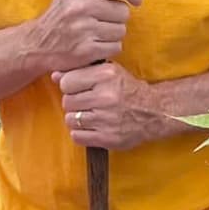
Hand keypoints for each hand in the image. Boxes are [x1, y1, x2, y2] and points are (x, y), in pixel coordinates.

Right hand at [33, 0, 142, 72]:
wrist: (37, 44)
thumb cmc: (62, 15)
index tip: (136, 1)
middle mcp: (80, 6)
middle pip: (123, 11)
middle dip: (117, 17)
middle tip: (103, 20)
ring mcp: (83, 29)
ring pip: (121, 31)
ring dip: (114, 34)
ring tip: (98, 33)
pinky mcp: (85, 50)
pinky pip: (115, 47)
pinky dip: (109, 48)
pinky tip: (97, 45)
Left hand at [56, 60, 173, 151]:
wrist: (153, 111)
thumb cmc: (127, 90)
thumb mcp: (109, 73)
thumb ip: (82, 72)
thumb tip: (54, 75)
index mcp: (106, 76)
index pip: (67, 82)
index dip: (69, 86)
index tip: (78, 88)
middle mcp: (106, 96)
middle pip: (67, 101)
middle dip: (73, 103)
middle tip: (86, 103)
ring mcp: (106, 119)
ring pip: (71, 119)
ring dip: (77, 118)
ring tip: (90, 115)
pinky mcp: (107, 138)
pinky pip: (77, 136)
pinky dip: (81, 132)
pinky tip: (91, 127)